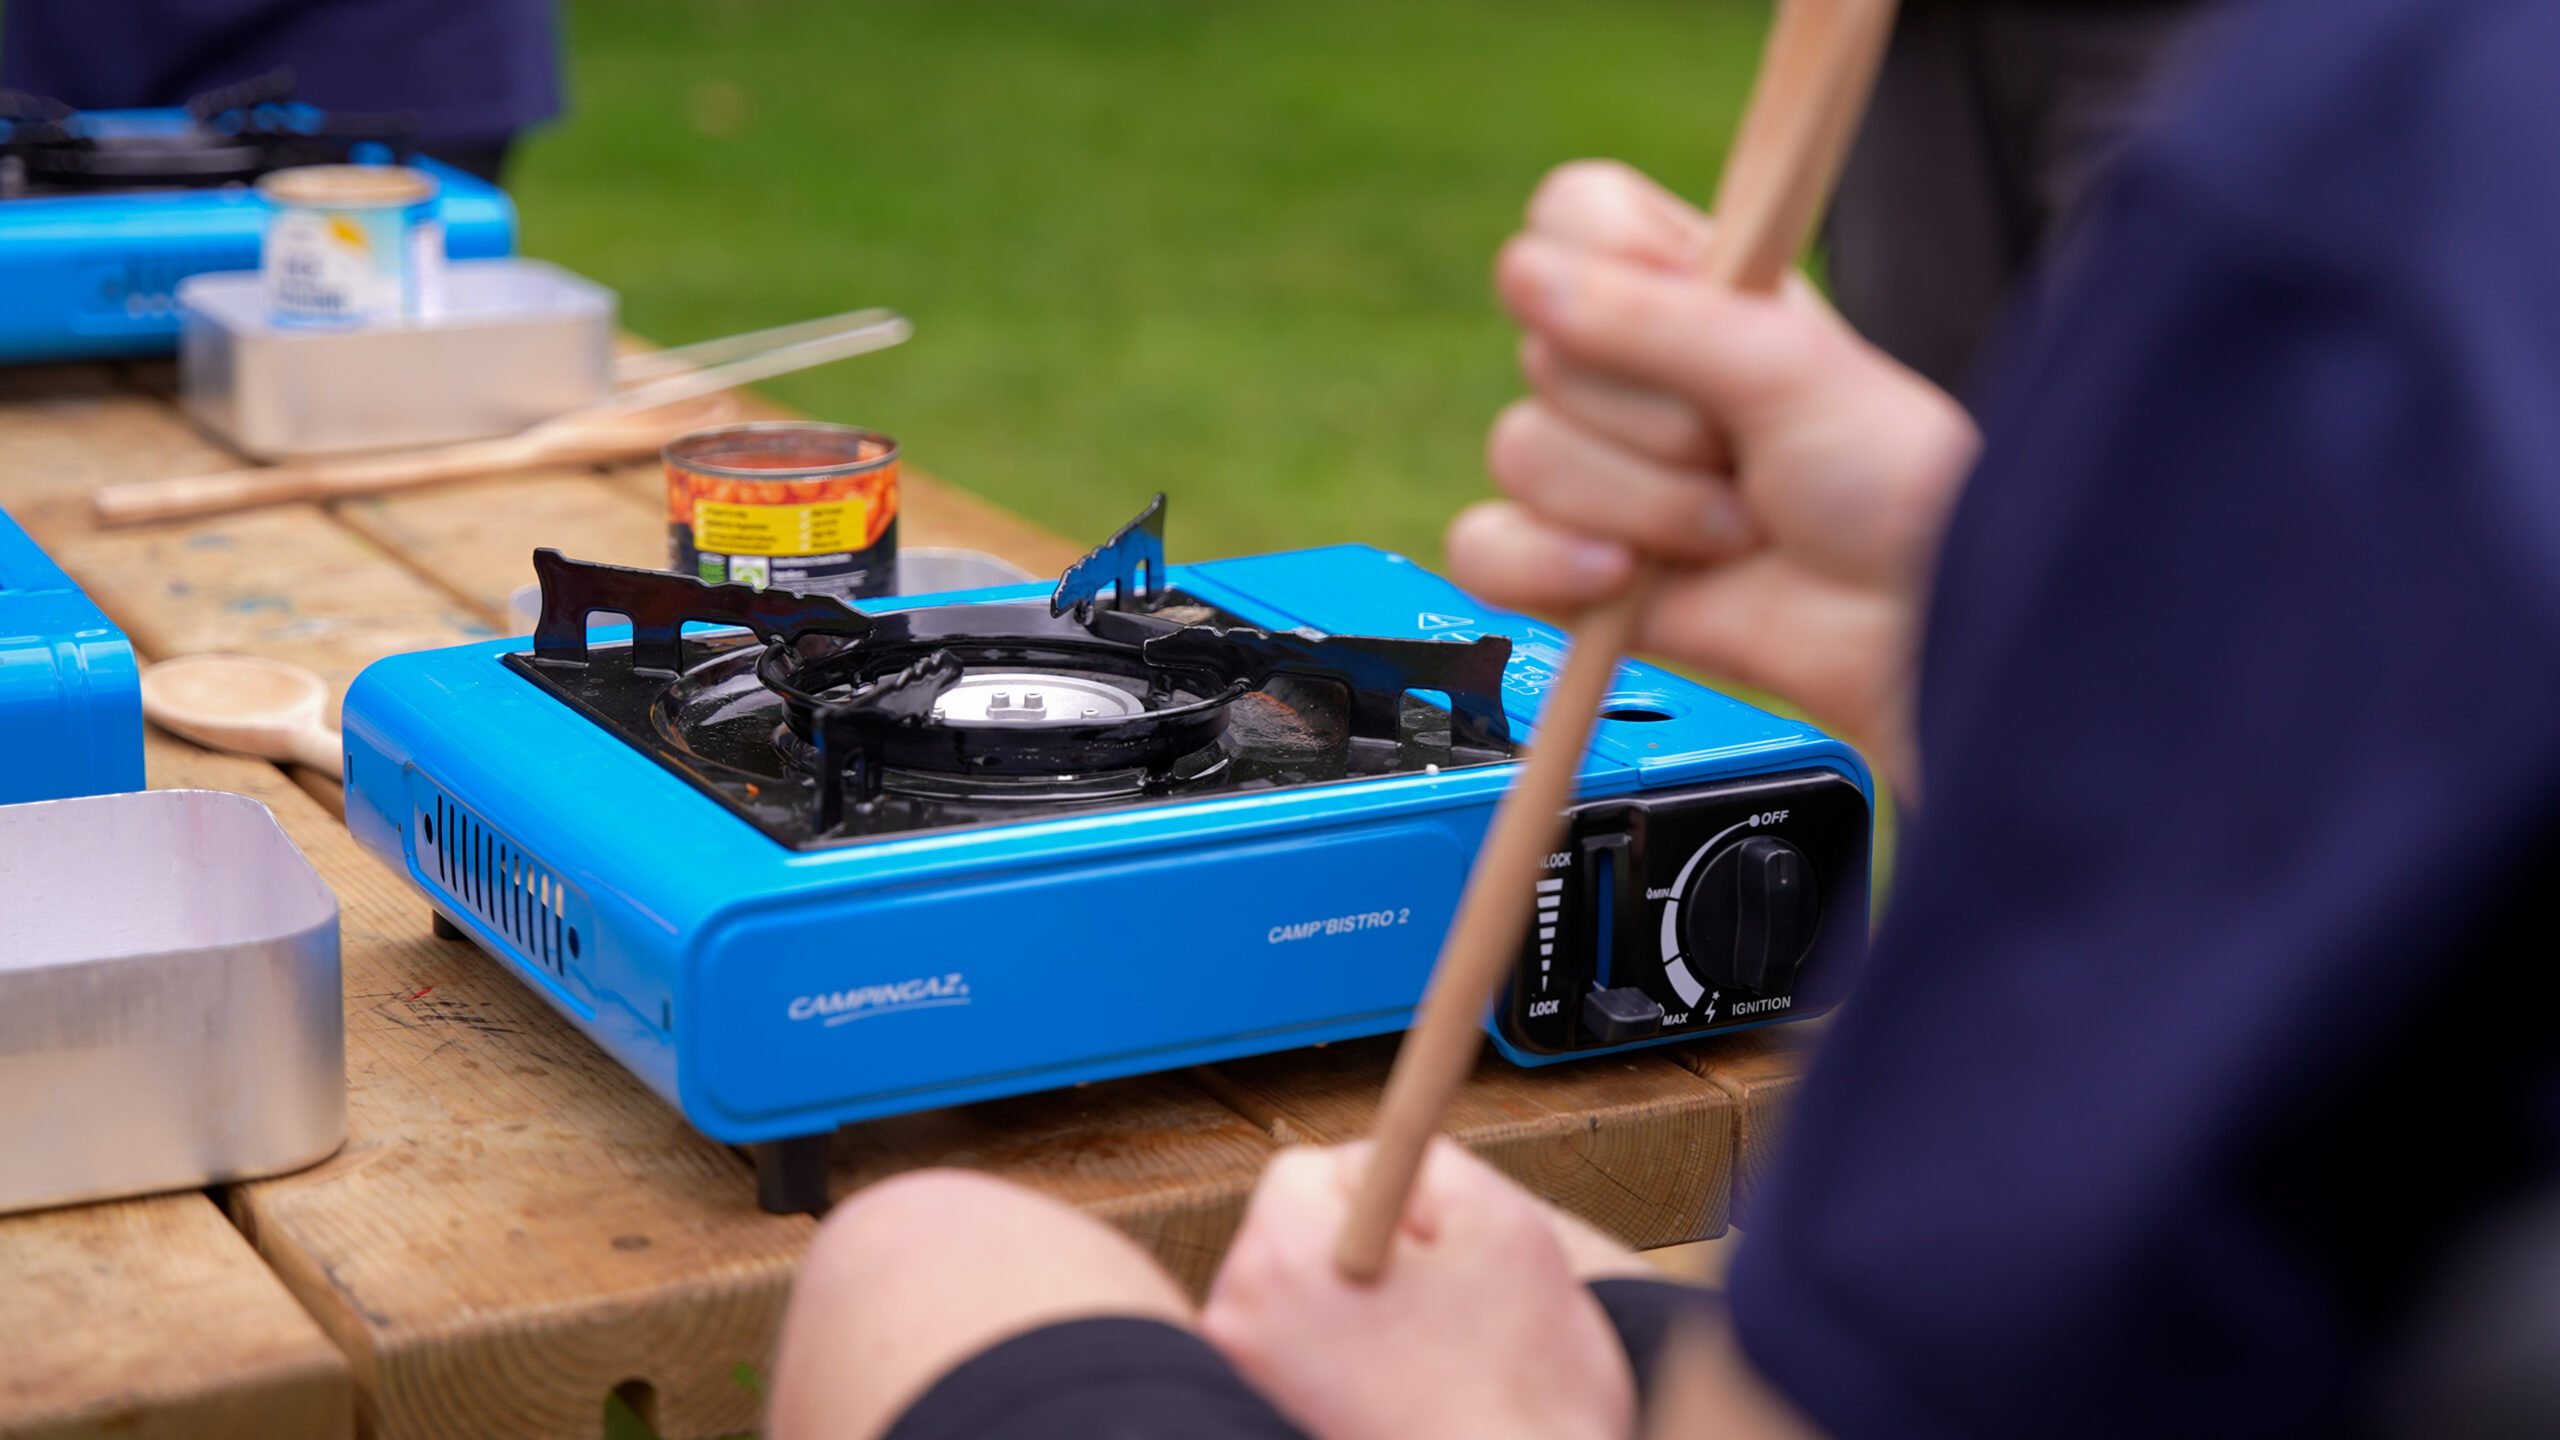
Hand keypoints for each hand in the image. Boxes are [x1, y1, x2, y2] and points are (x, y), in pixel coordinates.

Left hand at [1202, 1140, 1633, 1439]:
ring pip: (1306, 1292)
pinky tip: (1405, 1388)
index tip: (1431, 1242)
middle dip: (1362, 1244)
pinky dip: (1350, 1356)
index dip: (1382, 1192)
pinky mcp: (1267, 1412)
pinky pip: (1308, 1351)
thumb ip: (1423, 1157)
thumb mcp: (1499, 1220)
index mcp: (1284, 1254)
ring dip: (1359, 1301)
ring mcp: (1248, 1374)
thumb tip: (1378, 1159)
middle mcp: (1240, 1314)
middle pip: (1295, 1231)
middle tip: (1438, 1301)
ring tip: (1429, 1353)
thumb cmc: (1526, 1380)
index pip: (1306, 1171)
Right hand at [1449, 161, 1979, 794]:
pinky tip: (1625, 582)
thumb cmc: (1885, 483)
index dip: (1607, 264)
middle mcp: (1630, 368)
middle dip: (1660, 425)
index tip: (1691, 313)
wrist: (1911, 628)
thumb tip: (1521, 273)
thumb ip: (1653, 318)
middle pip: (1543, 354)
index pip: (1573, 217)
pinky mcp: (1568, 567)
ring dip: (1644, 509)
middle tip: (1751, 456)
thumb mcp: (1786, 368)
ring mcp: (1595, 469)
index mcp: (1687, 285)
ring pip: (1521, 454)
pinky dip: (1548, 570)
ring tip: (1735, 531)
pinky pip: (1485, 550)